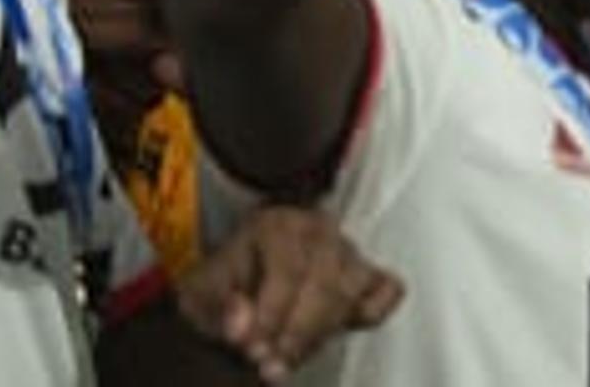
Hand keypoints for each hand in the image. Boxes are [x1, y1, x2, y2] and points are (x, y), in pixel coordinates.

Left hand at [179, 203, 407, 381]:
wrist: (231, 291)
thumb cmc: (221, 289)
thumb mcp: (201, 297)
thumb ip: (221, 309)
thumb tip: (244, 325)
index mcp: (277, 225)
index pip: (289, 269)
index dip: (272, 314)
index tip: (253, 349)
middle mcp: (319, 230)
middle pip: (326, 281)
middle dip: (297, 332)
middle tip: (270, 366)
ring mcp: (348, 250)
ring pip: (355, 288)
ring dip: (323, 331)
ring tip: (291, 360)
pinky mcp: (367, 275)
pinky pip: (388, 291)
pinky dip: (372, 312)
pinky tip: (338, 331)